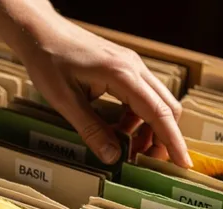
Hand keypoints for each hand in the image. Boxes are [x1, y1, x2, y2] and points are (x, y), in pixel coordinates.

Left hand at [13, 15, 191, 166]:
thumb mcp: (64, 100)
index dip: (173, 141)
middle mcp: (134, 68)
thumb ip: (90, 129)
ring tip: (129, 151)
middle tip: (148, 164)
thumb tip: (112, 157)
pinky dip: (137, 118)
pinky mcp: (123, 69)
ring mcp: (131, 66)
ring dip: (149, 130)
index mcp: (122, 75)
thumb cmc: (48, 60)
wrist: (40, 31)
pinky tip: (118, 131)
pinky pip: (141, 97)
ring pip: (156, 103)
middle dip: (164, 139)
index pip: (159, 113)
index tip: (182, 164)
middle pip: (166, 108)